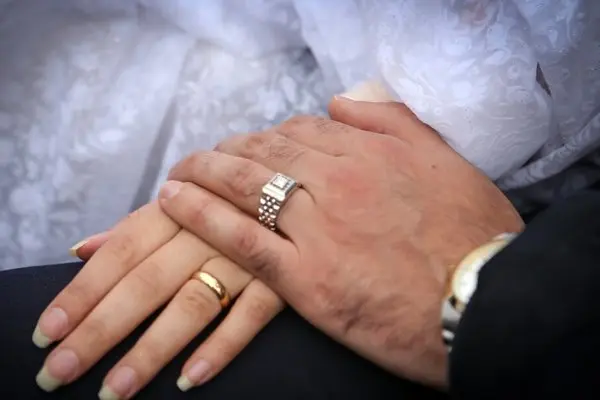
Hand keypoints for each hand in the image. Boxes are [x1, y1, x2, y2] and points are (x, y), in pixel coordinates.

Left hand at [33, 202, 282, 397]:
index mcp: (176, 207)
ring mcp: (246, 255)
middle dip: (101, 329)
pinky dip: (223, 346)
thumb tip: (81, 249)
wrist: (300, 185)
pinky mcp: (282, 279)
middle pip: (147, 283)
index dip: (83, 292)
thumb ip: (134, 227)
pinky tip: (190, 379)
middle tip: (60, 372)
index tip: (47, 333)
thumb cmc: (227, 196)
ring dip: (153, 348)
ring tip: (117, 389)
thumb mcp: (182, 200)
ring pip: (194, 304)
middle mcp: (206, 230)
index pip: (121, 252)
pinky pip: (252, 315)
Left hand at [158, 97, 523, 387]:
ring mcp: (317, 228)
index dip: (272, 136)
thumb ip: (394, 124)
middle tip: (205, 157)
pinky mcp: (305, 277)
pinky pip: (241, 239)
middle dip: (229, 150)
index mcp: (371, 153)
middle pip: (266, 153)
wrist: (483, 305)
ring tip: (179, 171)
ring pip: (245, 187)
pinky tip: (174, 200)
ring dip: (204, 172)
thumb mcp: (447, 162)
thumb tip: (344, 101)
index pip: (303, 131)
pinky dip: (201, 215)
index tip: (255, 145)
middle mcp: (337, 182)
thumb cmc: (473, 237)